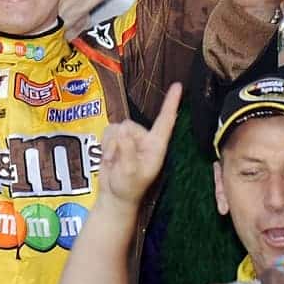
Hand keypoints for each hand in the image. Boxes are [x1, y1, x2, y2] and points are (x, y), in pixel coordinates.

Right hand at [98, 83, 181, 206]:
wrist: (114, 197)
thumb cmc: (127, 188)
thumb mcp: (129, 171)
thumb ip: (126, 150)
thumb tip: (122, 130)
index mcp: (156, 147)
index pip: (166, 121)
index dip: (171, 103)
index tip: (178, 86)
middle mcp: (145, 140)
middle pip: (130, 125)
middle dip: (120, 142)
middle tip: (118, 162)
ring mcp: (131, 139)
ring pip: (117, 128)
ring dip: (111, 145)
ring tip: (113, 162)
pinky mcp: (117, 140)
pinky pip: (108, 131)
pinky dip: (104, 144)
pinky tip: (108, 158)